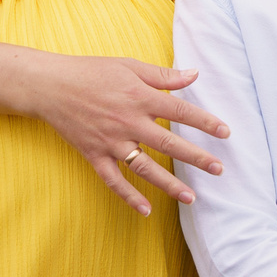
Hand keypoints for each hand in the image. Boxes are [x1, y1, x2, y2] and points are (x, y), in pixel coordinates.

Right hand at [23, 54, 228, 215]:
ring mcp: (111, 142)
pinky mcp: (94, 155)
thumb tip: (195, 75)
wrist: (51, 86)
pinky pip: (114, 180)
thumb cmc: (92, 72)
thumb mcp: (129, 66)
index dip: (204, 122)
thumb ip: (163, 75)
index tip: (225, 133)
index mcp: (139, 98)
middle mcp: (129, 122)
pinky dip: (129, 196)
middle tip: (219, 170)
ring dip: (170, 184)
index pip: (180, 112)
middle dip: (196, 158)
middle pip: (169, 144)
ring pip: (145, 168)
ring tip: (192, 197)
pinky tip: (147, 210)